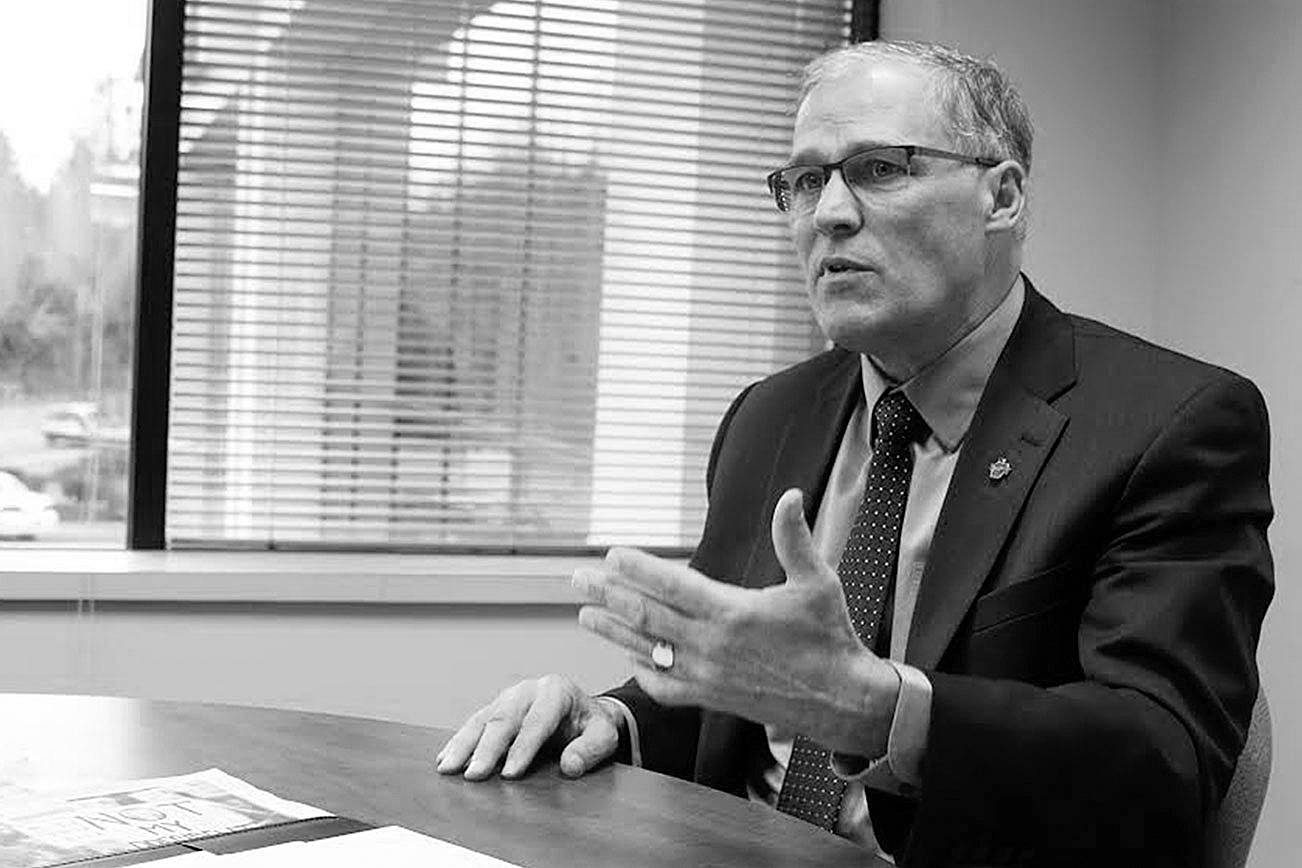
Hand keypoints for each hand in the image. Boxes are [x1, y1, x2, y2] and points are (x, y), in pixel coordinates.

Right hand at [436, 675, 623, 779]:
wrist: (583, 712)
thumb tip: (570, 766)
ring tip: (448, 768)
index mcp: (556, 691)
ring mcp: (508, 698)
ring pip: (482, 719)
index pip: (538, 720)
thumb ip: (590, 749)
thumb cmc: (591, 725)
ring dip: (463, 745)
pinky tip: (445, 759)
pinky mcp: (495, 709)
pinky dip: (458, 742)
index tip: (510, 774)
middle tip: (474, 775)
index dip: (523, 748)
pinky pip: (474, 724)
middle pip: (504, 717)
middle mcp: (528, 691)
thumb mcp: (604, 736)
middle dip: (487, 748)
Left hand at [573, 488, 898, 756]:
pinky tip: (628, 656)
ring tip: (583, 615)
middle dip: (609, 595)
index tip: (612, 555)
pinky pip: (665, 685)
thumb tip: (791, 495)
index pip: (672, 586)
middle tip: (579, 578)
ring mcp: (707, 675)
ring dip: (613, 631)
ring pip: (648, 650)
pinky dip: (642, 670)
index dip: (638, 570)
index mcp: (733, 613)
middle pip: (648, 616)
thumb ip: (795, 539)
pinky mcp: (711, 698)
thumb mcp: (817, 582)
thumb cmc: (829, 637)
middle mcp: (712, 646)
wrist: (841, 700)